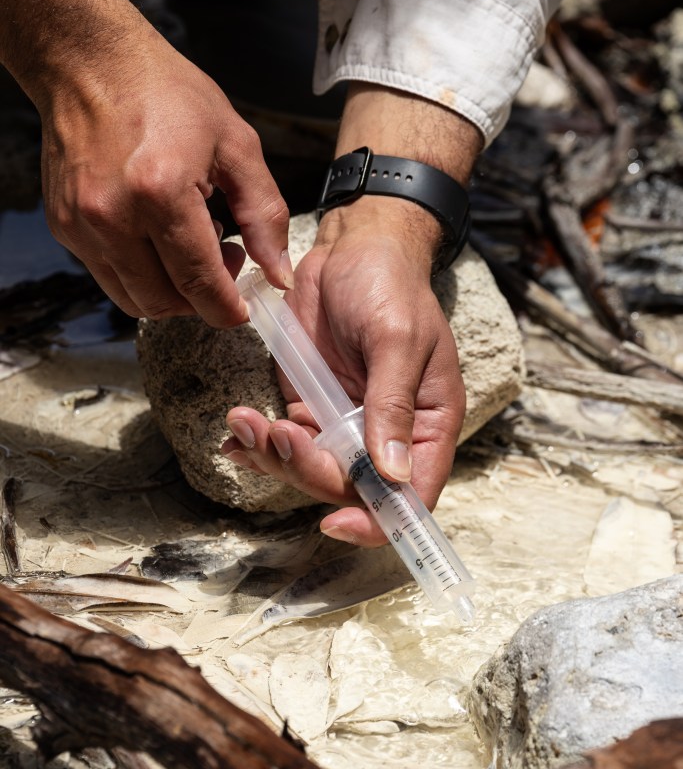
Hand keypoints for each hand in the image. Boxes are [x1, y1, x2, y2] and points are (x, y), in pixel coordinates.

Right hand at [0, 0, 290, 326]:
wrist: (91, 62)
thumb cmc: (167, 94)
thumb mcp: (236, 145)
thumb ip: (265, 215)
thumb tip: (280, 275)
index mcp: (160, 193)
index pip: (198, 283)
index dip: (226, 309)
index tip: (243, 309)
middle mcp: (113, 217)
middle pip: (164, 303)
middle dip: (201, 299)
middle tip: (224, 260)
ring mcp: (83, 226)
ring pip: (134, 300)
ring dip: (171, 291)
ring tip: (191, 245)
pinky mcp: (65, 227)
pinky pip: (110, 276)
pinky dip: (142, 273)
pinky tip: (159, 235)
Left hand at [223, 200, 465, 545]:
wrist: (352, 247)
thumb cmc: (390, 286)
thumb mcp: (397, 339)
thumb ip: (391, 404)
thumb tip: (392, 474)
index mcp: (425, 424)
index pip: (412, 496)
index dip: (377, 521)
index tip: (333, 521)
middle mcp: (386, 434)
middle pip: (349, 489)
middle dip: (308, 471)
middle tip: (279, 434)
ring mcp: (344, 423)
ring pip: (309, 471)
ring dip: (275, 457)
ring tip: (247, 421)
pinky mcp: (309, 405)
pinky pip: (284, 443)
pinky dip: (257, 445)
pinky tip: (237, 433)